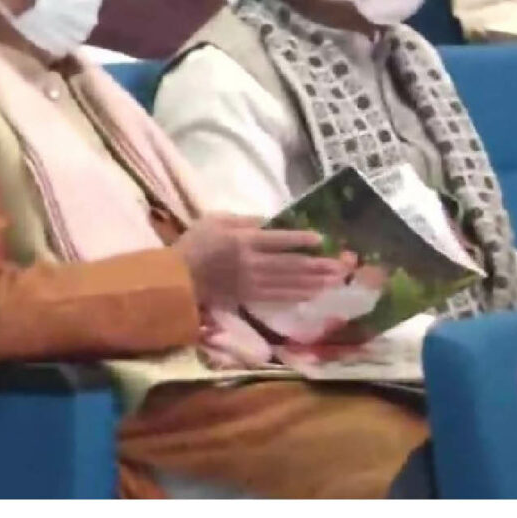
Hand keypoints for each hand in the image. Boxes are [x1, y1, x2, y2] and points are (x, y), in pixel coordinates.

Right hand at [174, 214, 348, 307]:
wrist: (175, 278)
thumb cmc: (194, 243)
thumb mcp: (216, 220)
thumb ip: (245, 220)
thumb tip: (272, 222)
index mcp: (243, 240)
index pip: (278, 240)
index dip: (300, 240)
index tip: (321, 240)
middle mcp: (250, 263)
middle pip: (289, 265)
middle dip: (317, 265)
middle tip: (341, 265)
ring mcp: (250, 283)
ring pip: (288, 283)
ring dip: (314, 282)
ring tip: (335, 280)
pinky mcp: (247, 298)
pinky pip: (277, 297)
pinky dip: (297, 295)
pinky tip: (313, 293)